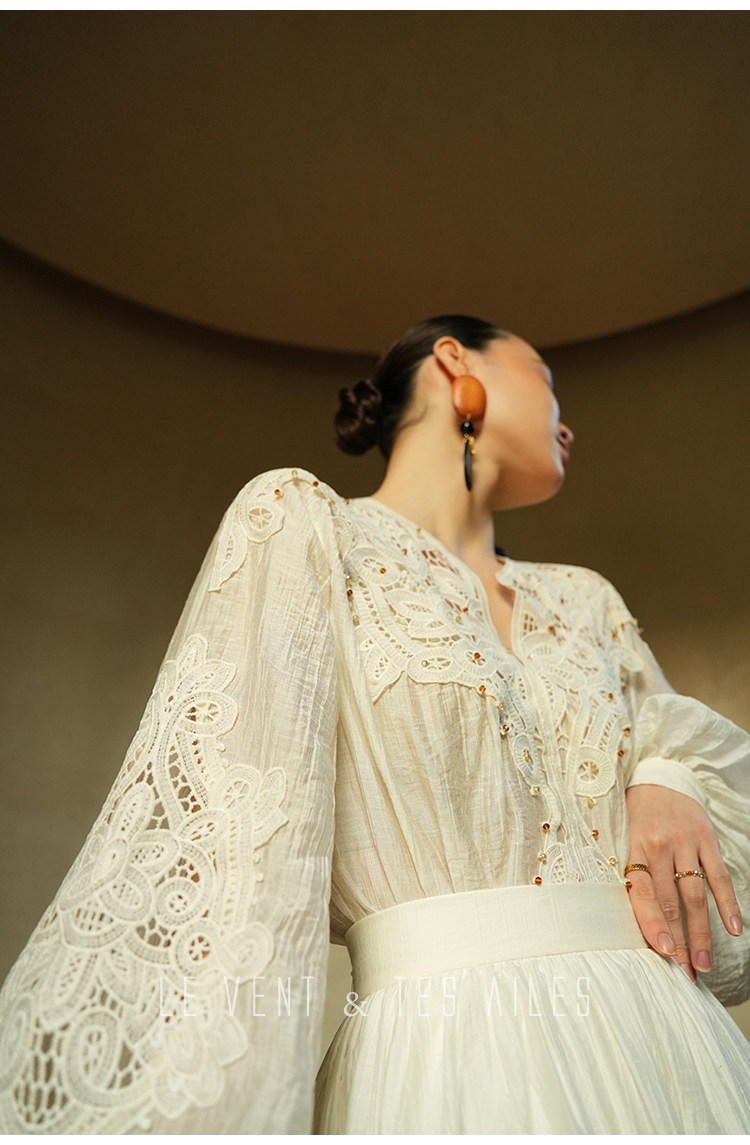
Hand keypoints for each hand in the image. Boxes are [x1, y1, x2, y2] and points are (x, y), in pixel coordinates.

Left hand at [624, 783, 743, 981]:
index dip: (653, 924)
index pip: (643, 893)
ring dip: (702, 932)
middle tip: (686, 974)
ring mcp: (685, 841)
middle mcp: (658, 845)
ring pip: (695, 894)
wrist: (658, 778)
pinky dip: (728, 903)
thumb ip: (634, 876)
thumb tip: (640, 926)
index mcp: (633, 849)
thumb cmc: (636, 818)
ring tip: (704, 963)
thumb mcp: (625, 841)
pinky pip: (719, 875)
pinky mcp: (706, 837)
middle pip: (671, 901)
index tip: (664, 953)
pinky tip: (735, 928)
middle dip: (679, 941)